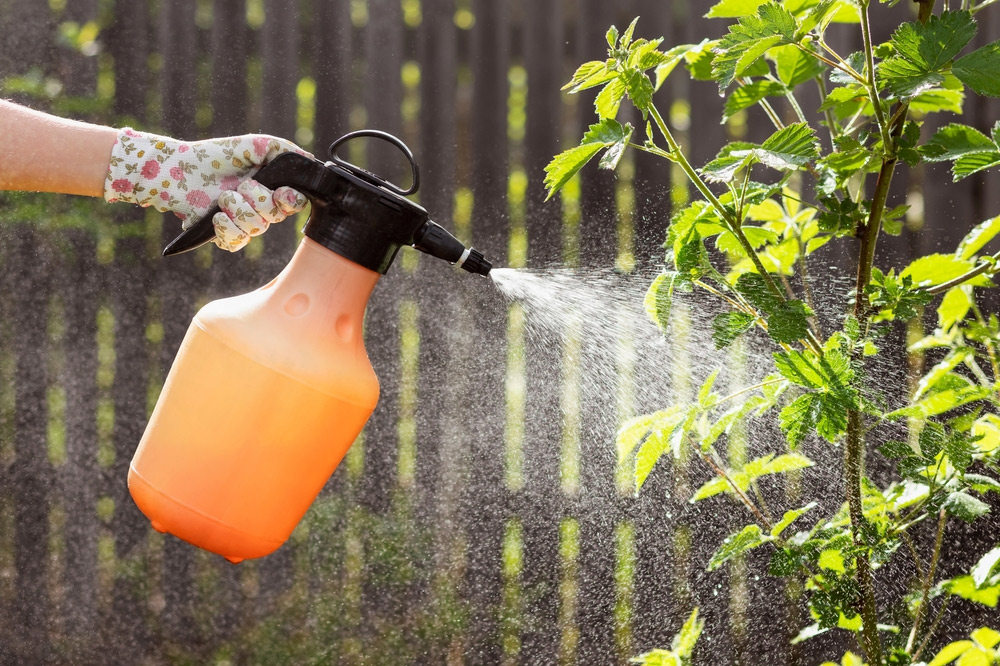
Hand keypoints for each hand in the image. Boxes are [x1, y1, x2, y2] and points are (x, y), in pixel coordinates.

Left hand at [104, 129, 309, 250]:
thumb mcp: (254, 145)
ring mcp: (243, 223)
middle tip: (240, 185)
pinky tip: (217, 217)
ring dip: (238, 210)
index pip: (295, 203)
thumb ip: (282, 149)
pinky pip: (236, 243)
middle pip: (275, 217)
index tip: (281, 193)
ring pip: (256, 229)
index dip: (290, 201)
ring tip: (222, 197)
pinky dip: (227, 229)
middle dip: (257, 199)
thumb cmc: (217, 156)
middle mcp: (261, 209)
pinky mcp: (224, 234)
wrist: (180, 167)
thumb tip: (309, 160)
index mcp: (272, 189)